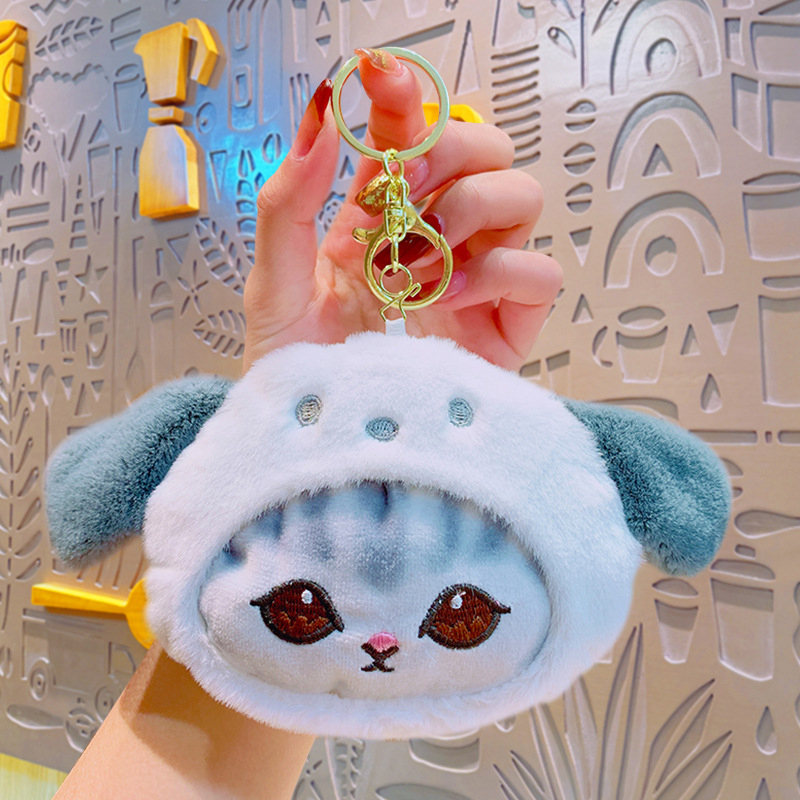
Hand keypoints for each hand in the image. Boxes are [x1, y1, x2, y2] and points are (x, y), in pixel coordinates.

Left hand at [244, 48, 561, 372]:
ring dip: (470, 211)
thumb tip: (320, 121)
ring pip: (523, 195)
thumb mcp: (275, 283)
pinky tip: (447, 301)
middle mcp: (437, 239)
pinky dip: (496, 274)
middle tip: (396, 193)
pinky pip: (539, 271)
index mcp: (383, 219)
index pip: (412, 137)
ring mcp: (478, 281)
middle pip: (485, 149)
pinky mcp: (507, 326)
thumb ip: (288, 202)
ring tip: (416, 262)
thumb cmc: (297, 372)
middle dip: (445, 153)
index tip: (379, 77)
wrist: (323, 446)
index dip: (407, 99)